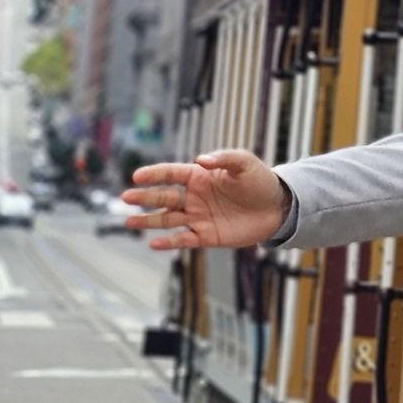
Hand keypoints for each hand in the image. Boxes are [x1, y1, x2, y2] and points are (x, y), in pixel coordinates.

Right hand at [125, 152, 287, 250]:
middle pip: (164, 196)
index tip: (137, 176)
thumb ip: (225, 159)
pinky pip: (183, 240)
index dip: (155, 174)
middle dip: (145, 197)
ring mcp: (198, 217)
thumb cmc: (260, 181)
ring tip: (129, 221)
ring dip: (148, 221)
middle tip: (126, 197)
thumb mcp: (245, 163)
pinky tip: (154, 244)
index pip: (172, 174)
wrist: (276, 207)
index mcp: (200, 176)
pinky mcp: (206, 236)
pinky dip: (169, 242)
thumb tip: (201, 159)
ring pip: (168, 219)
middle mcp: (194, 197)